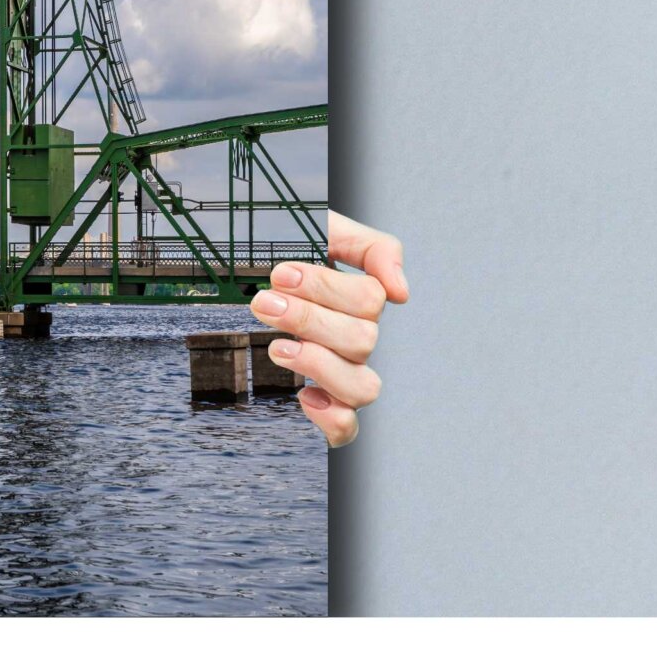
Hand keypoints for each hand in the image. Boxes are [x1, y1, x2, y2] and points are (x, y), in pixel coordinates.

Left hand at [249, 210, 407, 447]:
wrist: (255, 264)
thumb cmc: (292, 251)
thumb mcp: (327, 228)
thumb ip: (372, 247)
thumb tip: (401, 291)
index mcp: (361, 300)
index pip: (369, 301)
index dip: (325, 288)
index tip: (280, 274)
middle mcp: (359, 339)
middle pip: (362, 341)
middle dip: (307, 320)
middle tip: (265, 302)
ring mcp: (345, 372)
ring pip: (363, 388)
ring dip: (319, 366)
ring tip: (278, 348)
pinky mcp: (327, 402)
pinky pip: (348, 428)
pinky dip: (331, 419)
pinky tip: (304, 395)